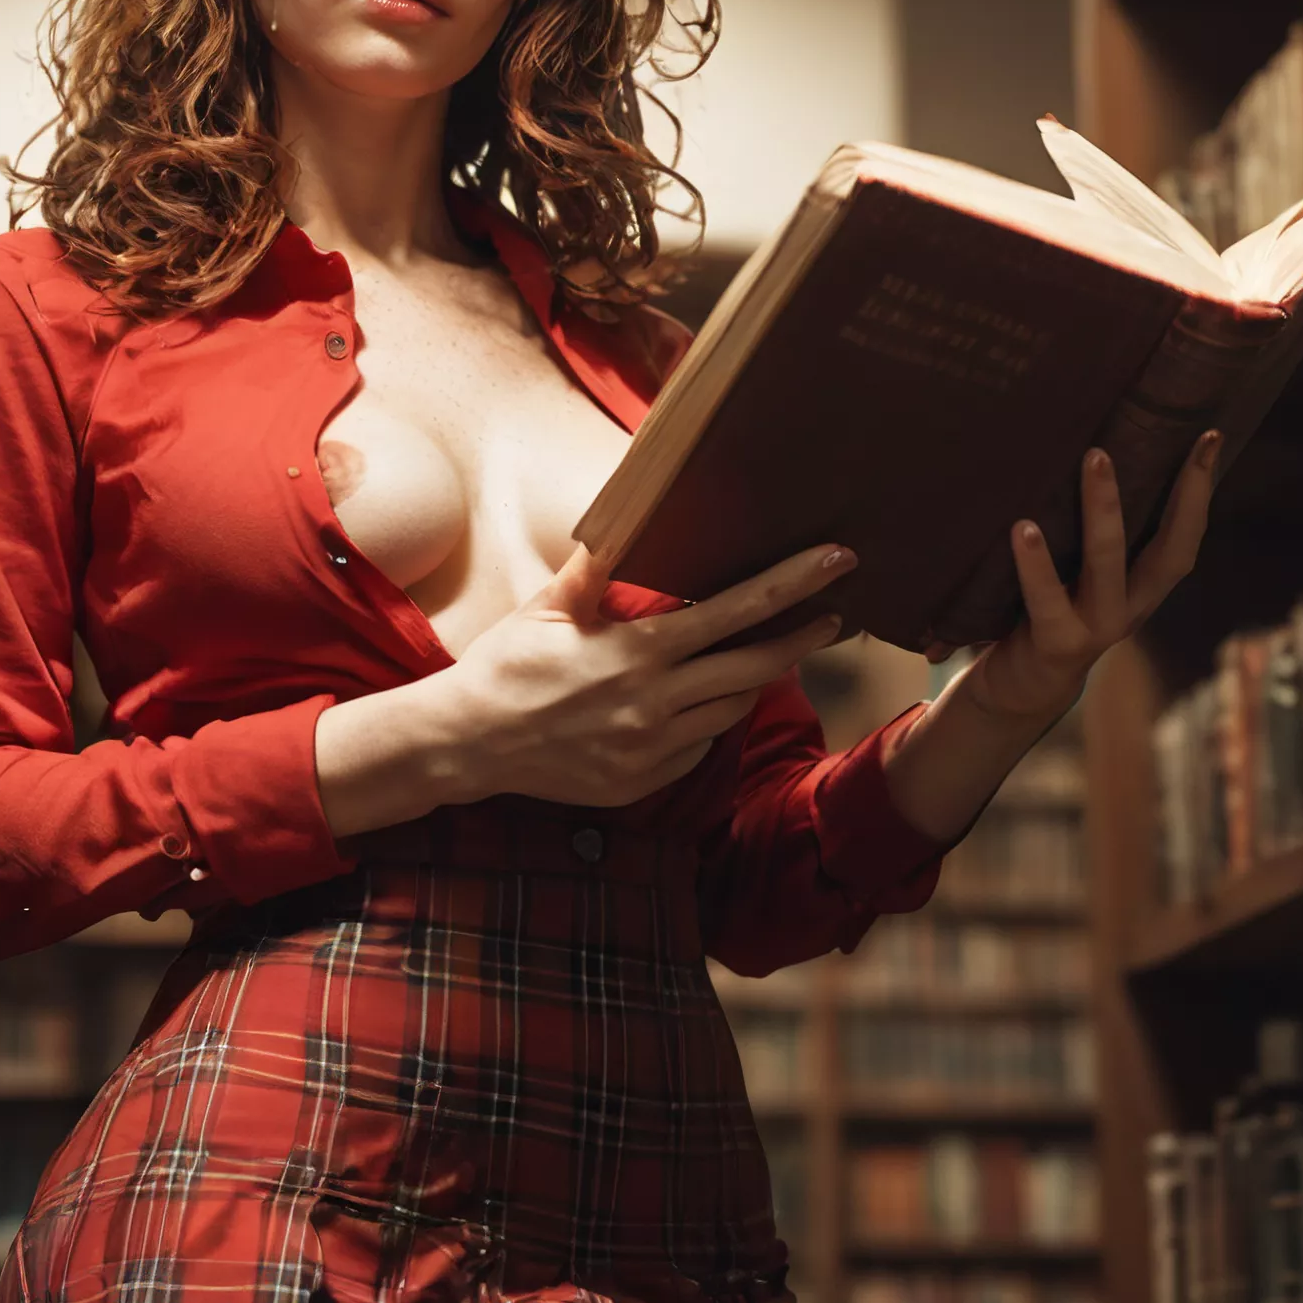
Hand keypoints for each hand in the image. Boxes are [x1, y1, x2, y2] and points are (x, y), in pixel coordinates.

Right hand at [423, 539, 851, 807]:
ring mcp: (652, 749)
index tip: (834, 563)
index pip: (735, 611)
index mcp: (638, 652)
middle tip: (830, 618)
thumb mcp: (545, 609)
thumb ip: (593, 571)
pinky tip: (692, 705)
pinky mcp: (643, 782)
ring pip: (731, 711)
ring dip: (752, 682)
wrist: (468, 743)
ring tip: (757, 658)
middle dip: (801, 639)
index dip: (792, 586)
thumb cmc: (505, 666)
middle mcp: (655, 703)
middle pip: (755, 668)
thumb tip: (621, 520)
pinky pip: (696, 748)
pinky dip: (704, 723)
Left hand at [961, 432, 1219, 725]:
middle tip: (1182, 440)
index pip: (1184, 534)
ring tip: (1095, 458)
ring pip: (1108, 566)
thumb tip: (1092, 450)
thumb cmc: (1045, 613)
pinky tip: (1024, 528)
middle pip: (1166, 550)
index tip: (1210, 435)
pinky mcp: (1057, 645)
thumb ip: (1090, 533)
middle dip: (1180, 494)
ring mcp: (1097, 629)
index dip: (1199, 489)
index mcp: (1143, 587)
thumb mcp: (1077, 573)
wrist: (1018, 687)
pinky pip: (1047, 602)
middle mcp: (1131, 608)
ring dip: (1102, 511)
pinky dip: (1035, 566)